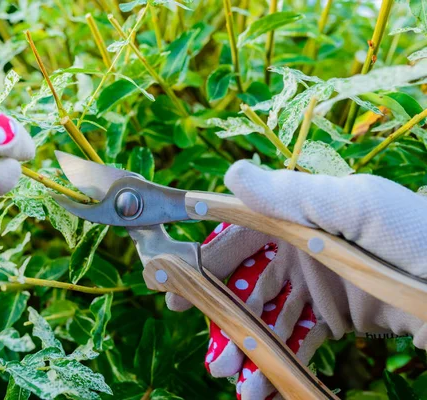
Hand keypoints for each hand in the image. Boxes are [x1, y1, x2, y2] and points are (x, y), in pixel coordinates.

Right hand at [167, 160, 426, 399]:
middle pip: (246, 282)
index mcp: (302, 216)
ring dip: (248, 346)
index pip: (239, 234)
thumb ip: (296, 194)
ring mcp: (318, 284)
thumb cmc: (416, 237)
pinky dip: (279, 361)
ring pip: (267, 316)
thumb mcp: (359, 207)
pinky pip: (297, 340)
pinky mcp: (337, 317)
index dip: (204, 260)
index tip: (174, 287)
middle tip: (210, 351)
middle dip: (222, 316)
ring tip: (238, 380)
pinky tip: (265, 386)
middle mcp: (303, 247)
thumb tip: (232, 175)